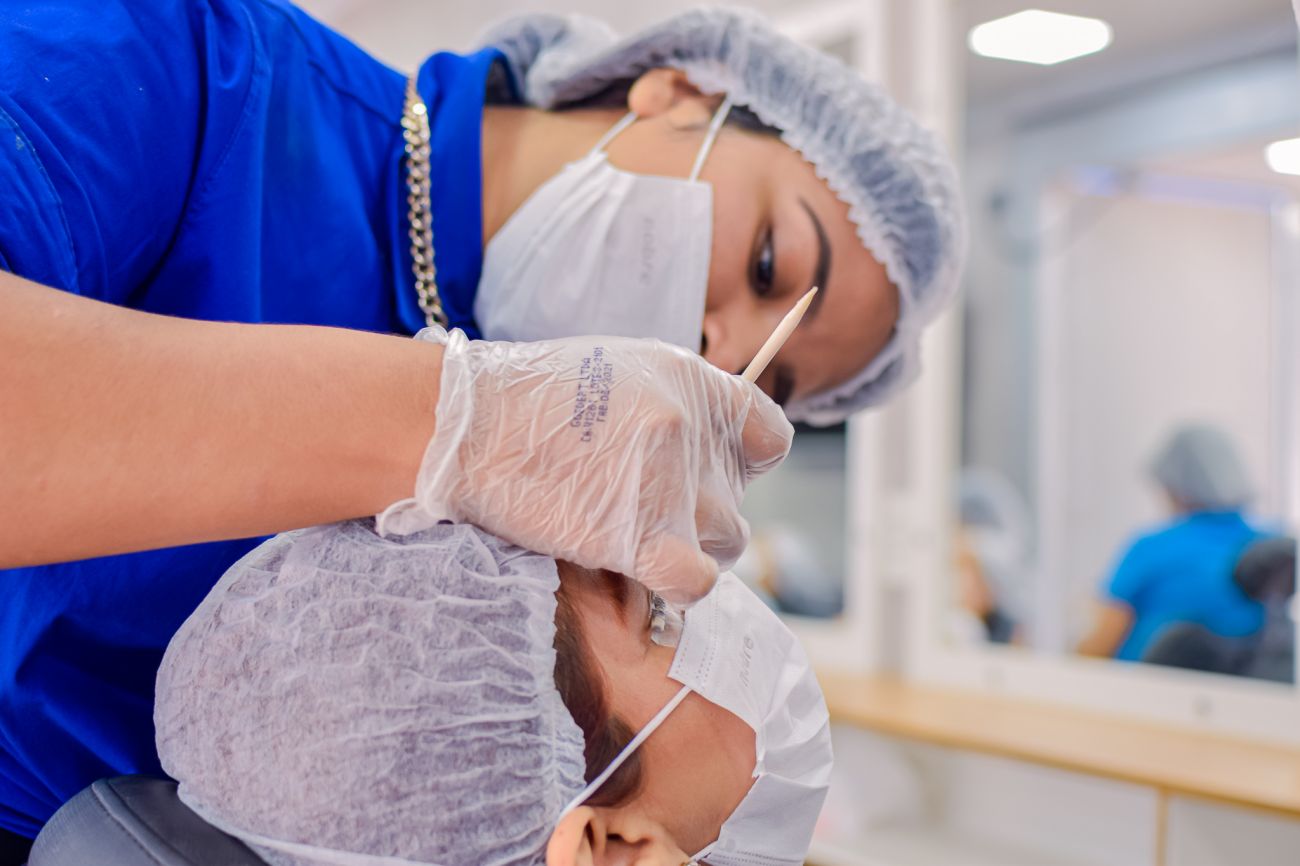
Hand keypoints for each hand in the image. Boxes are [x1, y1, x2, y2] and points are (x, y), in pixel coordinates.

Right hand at [378, 329, 792, 604]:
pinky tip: (648, 570)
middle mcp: (692, 428)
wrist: (467, 425)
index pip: (770, 434)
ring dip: (692, 546)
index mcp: (692, 381)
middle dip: (703, 508)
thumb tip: (711, 448)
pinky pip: (699, 581)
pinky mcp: (641, 536)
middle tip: (649, 506)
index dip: (745, 461)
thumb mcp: (620, 369)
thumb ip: (676, 404)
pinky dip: (681, 584)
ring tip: (639, 535)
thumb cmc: (529, 398)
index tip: (714, 472)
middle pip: (739, 496)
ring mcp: (671, 484)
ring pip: (727, 539)